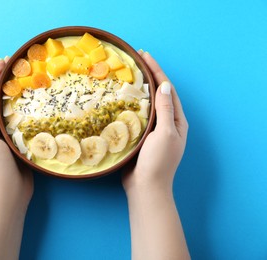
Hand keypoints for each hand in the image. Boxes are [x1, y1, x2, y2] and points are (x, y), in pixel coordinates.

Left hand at [0, 58, 32, 205]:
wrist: (8, 197)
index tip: (3, 61)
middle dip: (3, 83)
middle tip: (17, 67)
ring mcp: (3, 137)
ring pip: (9, 111)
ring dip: (15, 95)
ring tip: (27, 81)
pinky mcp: (16, 144)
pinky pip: (20, 123)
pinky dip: (25, 112)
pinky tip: (35, 106)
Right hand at [122, 52, 189, 259]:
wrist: (145, 186)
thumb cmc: (158, 161)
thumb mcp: (165, 133)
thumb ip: (166, 110)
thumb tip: (165, 85)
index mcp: (177, 120)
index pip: (167, 89)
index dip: (157, 71)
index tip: (145, 55)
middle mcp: (167, 122)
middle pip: (158, 93)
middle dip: (149, 75)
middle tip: (136, 60)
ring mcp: (154, 129)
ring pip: (147, 103)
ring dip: (139, 88)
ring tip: (129, 74)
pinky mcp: (141, 135)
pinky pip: (137, 115)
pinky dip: (131, 104)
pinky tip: (122, 98)